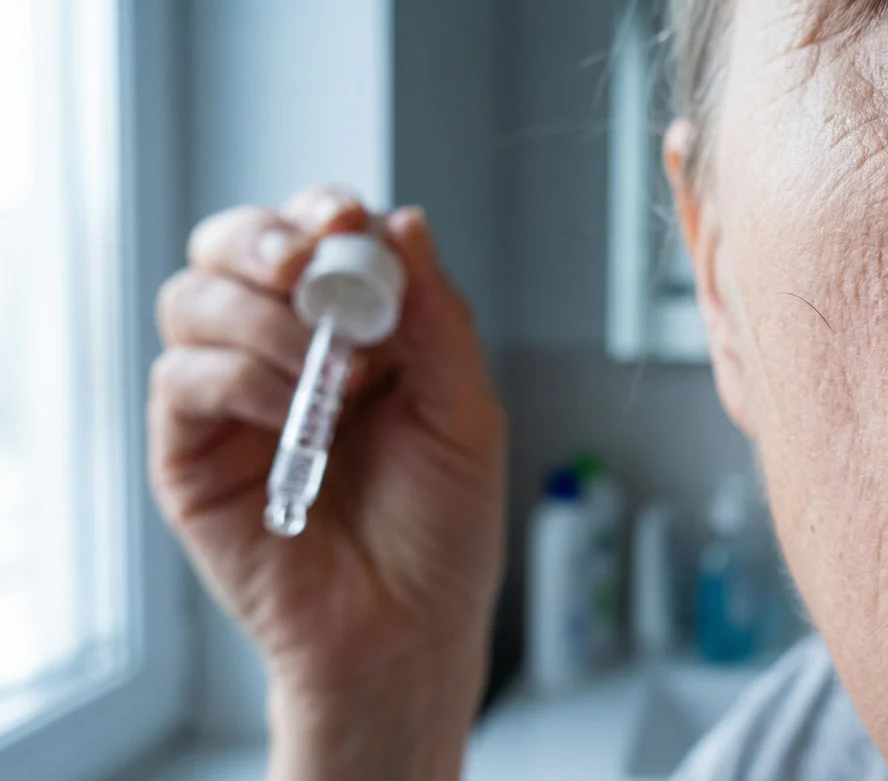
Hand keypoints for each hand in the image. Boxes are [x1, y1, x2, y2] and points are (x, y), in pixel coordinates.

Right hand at [149, 187, 505, 779]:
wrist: (407, 631)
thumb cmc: (442, 531)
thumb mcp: (466, 414)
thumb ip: (437, 319)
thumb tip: (405, 220)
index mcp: (353, 332)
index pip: (313, 235)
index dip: (322, 212)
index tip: (347, 219)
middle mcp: (283, 352)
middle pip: (232, 246)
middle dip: (266, 240)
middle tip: (308, 270)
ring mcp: (231, 400)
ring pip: (194, 298)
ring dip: (263, 319)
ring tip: (334, 380)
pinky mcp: (189, 452)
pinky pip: (182, 378)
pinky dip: (238, 377)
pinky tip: (295, 415)